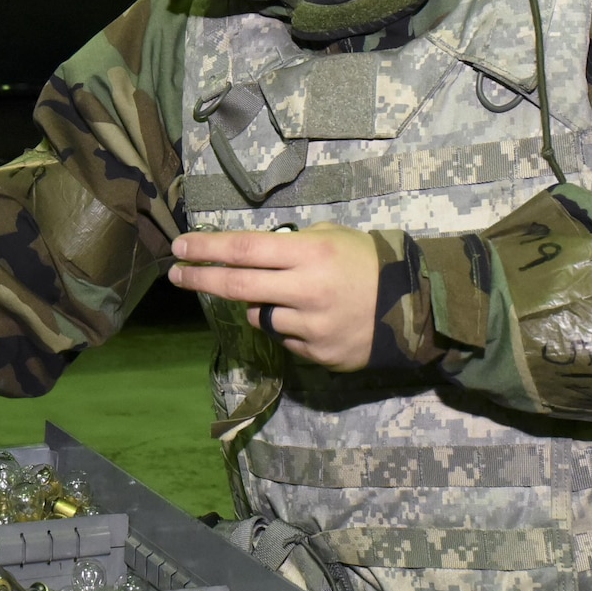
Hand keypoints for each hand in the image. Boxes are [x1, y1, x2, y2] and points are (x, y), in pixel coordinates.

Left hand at [167, 223, 380, 370]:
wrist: (415, 307)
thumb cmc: (369, 262)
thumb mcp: (334, 236)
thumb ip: (291, 246)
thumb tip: (250, 257)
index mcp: (311, 254)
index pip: (245, 249)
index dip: (208, 248)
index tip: (180, 246)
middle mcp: (307, 290)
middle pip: (238, 286)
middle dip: (200, 278)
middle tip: (176, 274)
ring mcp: (311, 326)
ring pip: (260, 317)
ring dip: (258, 305)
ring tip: (285, 296)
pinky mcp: (318, 353)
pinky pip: (284, 339)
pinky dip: (286, 327)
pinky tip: (312, 318)